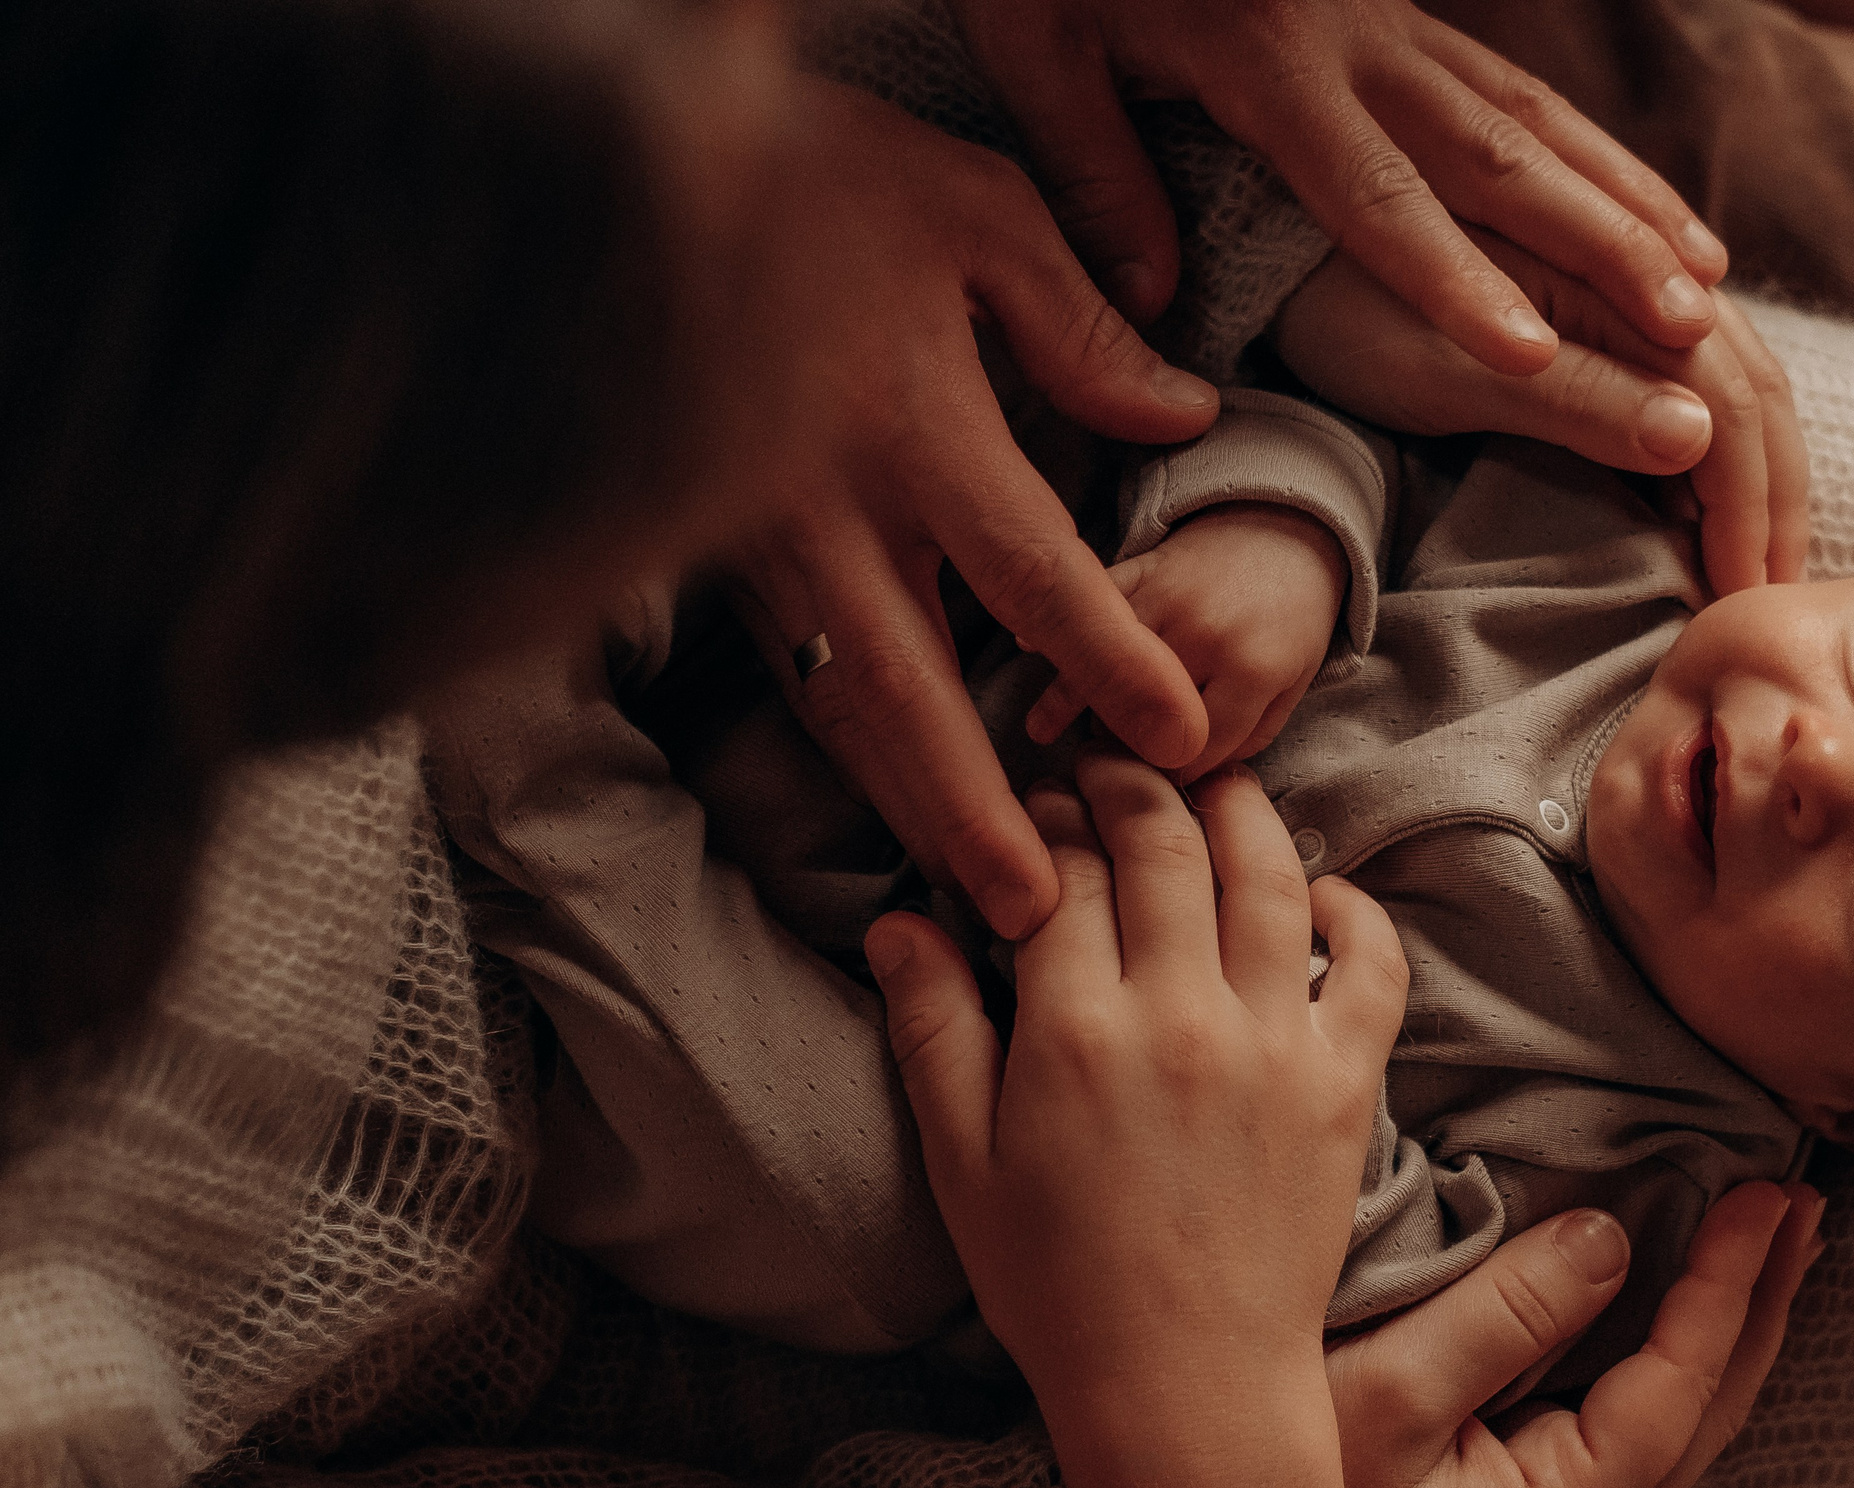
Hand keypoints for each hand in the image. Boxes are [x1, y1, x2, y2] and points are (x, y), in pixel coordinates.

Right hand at [730, 80, 1221, 940]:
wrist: (629, 165)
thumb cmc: (822, 178)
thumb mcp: (975, 213)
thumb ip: (1081, 328)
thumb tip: (1182, 412)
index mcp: (915, 425)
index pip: (1031, 572)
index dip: (1107, 660)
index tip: (1175, 734)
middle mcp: (832, 507)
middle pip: (911, 692)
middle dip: (971, 812)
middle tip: (1032, 914)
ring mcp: (761, 543)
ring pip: (836, 705)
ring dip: (901, 811)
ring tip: (965, 903)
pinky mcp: (717, 554)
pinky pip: (788, 675)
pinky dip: (843, 754)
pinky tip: (889, 806)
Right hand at [869, 752, 1406, 1405]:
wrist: (1183, 1387)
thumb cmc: (1058, 1286)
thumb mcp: (963, 1162)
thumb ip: (933, 1029)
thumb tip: (900, 918)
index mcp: (1074, 1032)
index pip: (1063, 869)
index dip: (1043, 823)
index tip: (1035, 813)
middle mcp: (1180, 1018)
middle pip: (1165, 845)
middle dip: (1130, 785)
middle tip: (1114, 771)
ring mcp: (1275, 1045)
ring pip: (1268, 877)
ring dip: (1240, 811)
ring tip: (1212, 785)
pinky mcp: (1345, 1084)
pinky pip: (1373, 967)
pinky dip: (1354, 912)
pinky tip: (1319, 891)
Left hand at [948, 0, 1725, 371]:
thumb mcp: (1041, 54)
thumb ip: (1098, 179)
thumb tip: (1152, 307)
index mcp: (1268, 66)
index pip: (1375, 196)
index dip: (1455, 280)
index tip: (1531, 356)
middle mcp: (1359, 48)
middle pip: (1501, 157)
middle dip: (1600, 246)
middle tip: (1685, 330)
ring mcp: (1397, 26)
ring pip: (1537, 120)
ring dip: (1626, 203)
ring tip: (1706, 287)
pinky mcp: (1409, 16)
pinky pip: (1523, 91)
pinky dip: (1597, 155)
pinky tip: (1645, 206)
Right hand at [1027, 505, 1351, 782]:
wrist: (1284, 533)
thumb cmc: (1289, 621)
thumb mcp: (1291, 686)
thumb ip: (1246, 738)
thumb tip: (1184, 778)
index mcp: (1252, 668)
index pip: (1194, 750)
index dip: (1173, 776)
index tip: (1156, 784)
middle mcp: (1203, 635)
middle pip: (1140, 714)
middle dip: (1122, 745)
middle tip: (1104, 762)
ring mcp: (1164, 598)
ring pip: (1103, 661)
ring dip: (1069, 698)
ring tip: (1040, 731)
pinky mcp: (1137, 568)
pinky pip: (1086, 602)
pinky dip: (1055, 620)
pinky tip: (1028, 645)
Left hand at [1275, 243, 1807, 594]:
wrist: (1276, 235)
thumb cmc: (1346, 311)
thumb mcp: (1451, 375)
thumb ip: (1576, 400)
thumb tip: (1702, 439)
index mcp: (1615, 287)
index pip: (1731, 408)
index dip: (1749, 511)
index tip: (1747, 602)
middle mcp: (1638, 268)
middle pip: (1752, 389)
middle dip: (1773, 499)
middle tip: (1774, 598)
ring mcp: (1623, 272)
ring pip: (1735, 370)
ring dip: (1759, 467)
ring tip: (1758, 555)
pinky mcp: (1595, 286)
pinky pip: (1691, 357)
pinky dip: (1718, 428)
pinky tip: (1705, 481)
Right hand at [1327, 1186, 1824, 1487]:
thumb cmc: (1289, 1478)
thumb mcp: (1390, 1383)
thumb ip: (1509, 1312)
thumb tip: (1612, 1238)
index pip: (1681, 1376)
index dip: (1732, 1278)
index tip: (1769, 1192)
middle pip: (1708, 1403)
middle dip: (1763, 1300)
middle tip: (1805, 1204)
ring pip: (1679, 1413)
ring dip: (1731, 1323)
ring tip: (1772, 1242)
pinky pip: (1633, 1412)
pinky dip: (1674, 1346)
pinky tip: (1675, 1302)